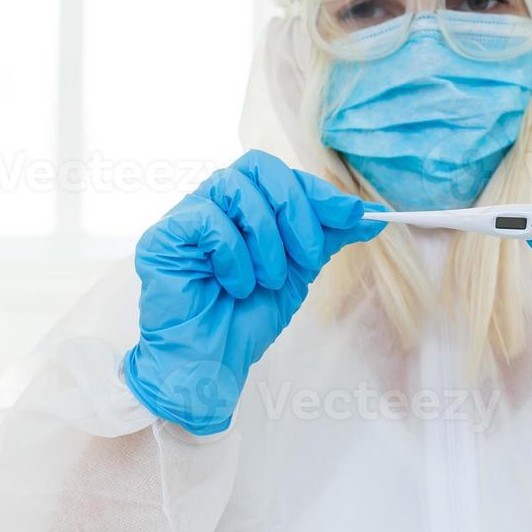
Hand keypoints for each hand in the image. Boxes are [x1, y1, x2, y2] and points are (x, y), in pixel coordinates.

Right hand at [123, 150, 382, 435]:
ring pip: (235, 188)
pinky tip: (234, 285)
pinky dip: (232, 254)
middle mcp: (212, 203)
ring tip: (266, 279)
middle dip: (295, 209)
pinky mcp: (162, 237)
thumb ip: (326, 236)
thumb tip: (370, 214)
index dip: (317, 191)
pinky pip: (207, 218)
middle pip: (259, 167)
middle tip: (308, 255)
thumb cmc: (244, 320)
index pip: (280, 174)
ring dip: (265, 238)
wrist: (211, 364)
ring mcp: (184, 216)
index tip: (352, 215)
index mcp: (241, 206)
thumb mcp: (297, 271)